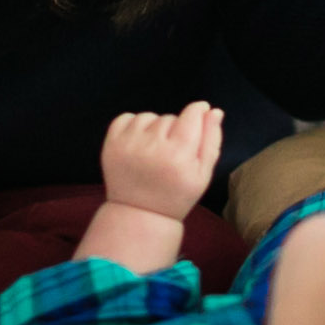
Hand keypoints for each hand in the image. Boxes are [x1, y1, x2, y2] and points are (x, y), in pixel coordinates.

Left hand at [100, 101, 224, 220]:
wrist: (140, 214)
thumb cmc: (177, 195)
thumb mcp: (203, 174)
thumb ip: (211, 140)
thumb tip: (214, 110)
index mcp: (178, 155)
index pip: (191, 116)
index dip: (198, 111)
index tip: (200, 111)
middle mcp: (152, 146)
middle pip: (170, 118)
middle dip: (175, 129)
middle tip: (173, 151)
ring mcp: (128, 144)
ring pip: (149, 116)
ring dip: (154, 127)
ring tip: (155, 148)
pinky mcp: (111, 145)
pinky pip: (126, 117)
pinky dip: (134, 125)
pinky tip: (139, 142)